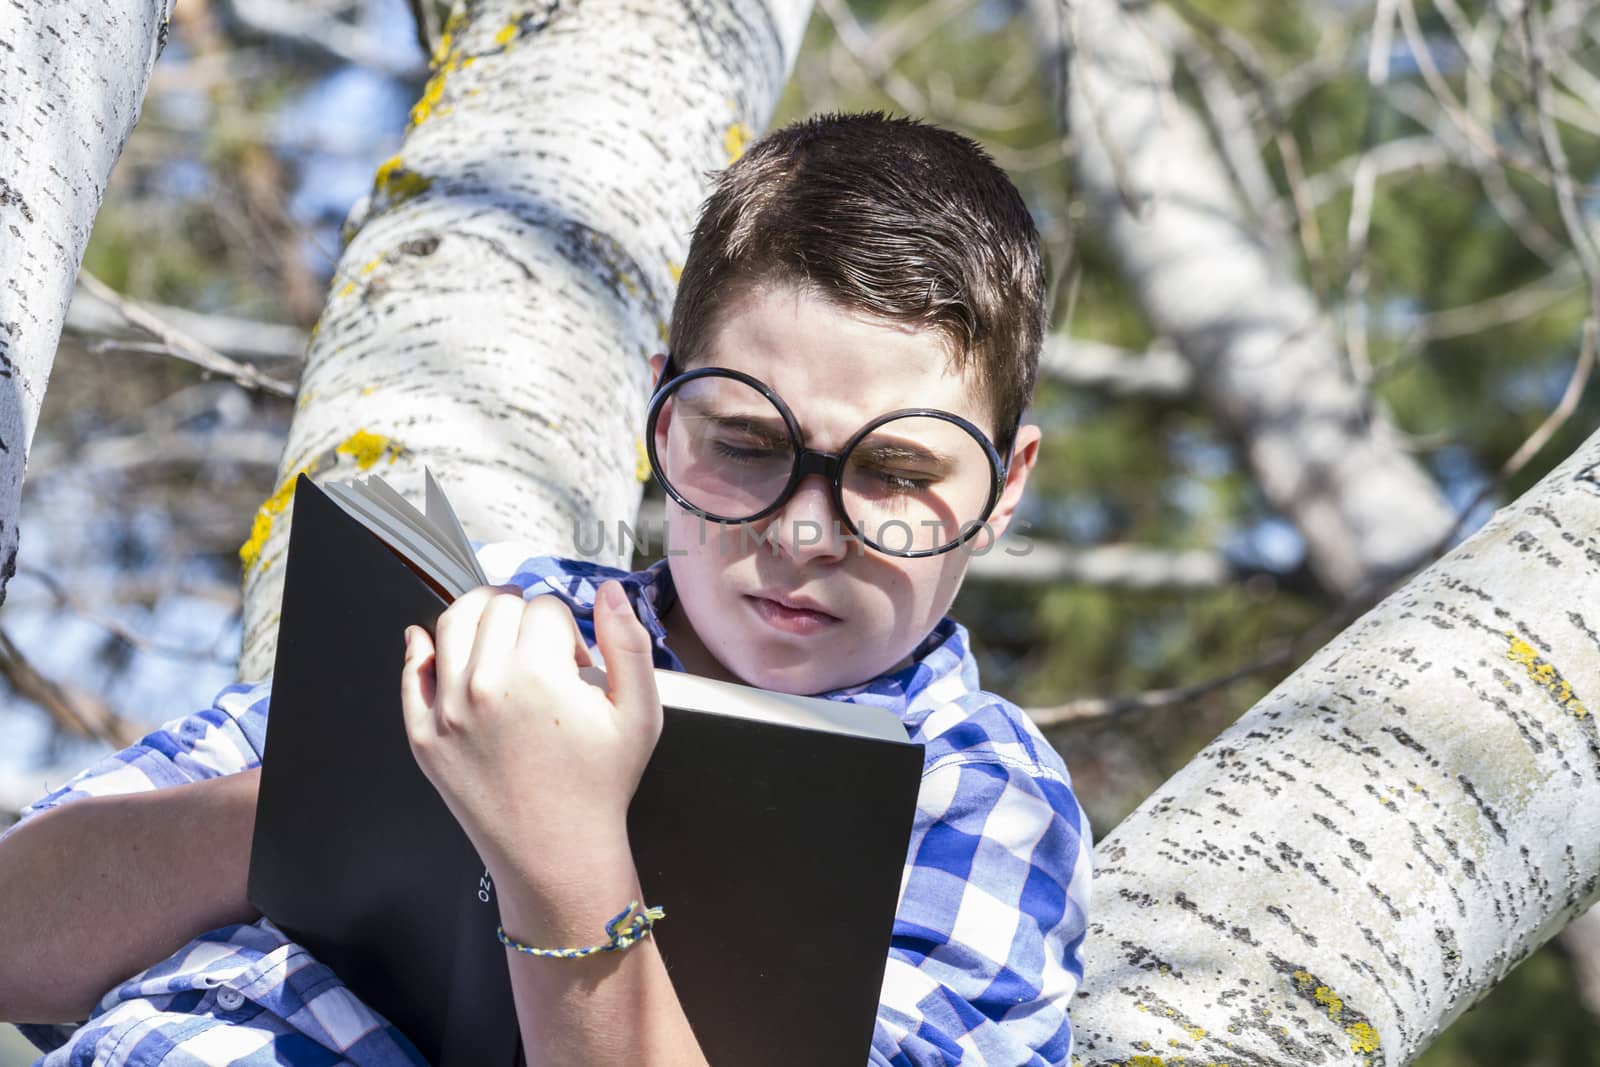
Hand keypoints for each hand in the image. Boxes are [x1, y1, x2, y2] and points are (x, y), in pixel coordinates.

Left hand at [399, 580, 662, 888]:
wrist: (557, 854)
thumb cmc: (601, 785)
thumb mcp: (639, 713)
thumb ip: (628, 642)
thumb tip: (610, 590)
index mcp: (537, 674)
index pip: (546, 608)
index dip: (568, 627)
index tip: (577, 659)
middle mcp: (483, 684)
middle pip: (498, 606)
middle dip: (526, 614)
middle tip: (543, 647)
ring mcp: (446, 711)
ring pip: (452, 624)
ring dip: (478, 614)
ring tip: (499, 631)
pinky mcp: (423, 736)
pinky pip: (412, 674)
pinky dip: (421, 648)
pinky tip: (431, 643)